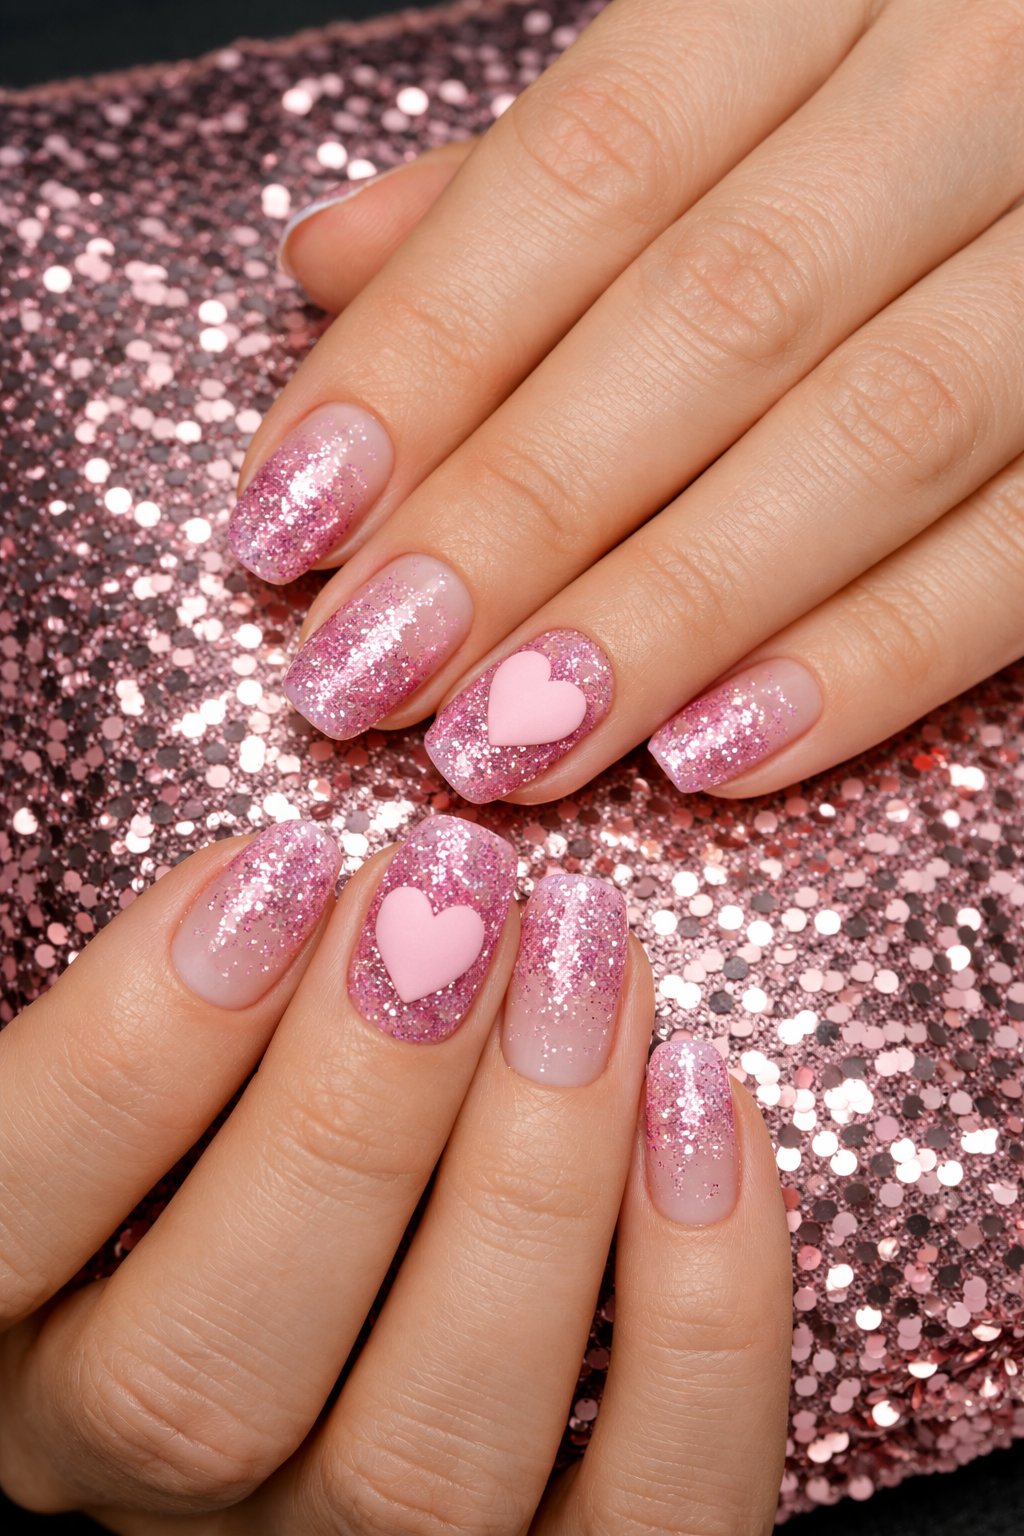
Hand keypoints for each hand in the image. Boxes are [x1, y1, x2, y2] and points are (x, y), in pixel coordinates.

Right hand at [0, 815, 790, 1533]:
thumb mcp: (171, 1085)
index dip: (141, 1040)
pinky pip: (652, 1514)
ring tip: (592, 957)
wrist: (382, 1323)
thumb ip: (195, 1016)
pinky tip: (700, 1092)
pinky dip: (702, 1307)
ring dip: (534, 1175)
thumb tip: (302, 883)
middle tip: (459, 889)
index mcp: (18, 1340)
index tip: (287, 861)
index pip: (14, 1220)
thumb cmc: (263, 1145)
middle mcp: (158, 1492)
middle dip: (356, 1104)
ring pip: (428, 1458)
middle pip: (211, 1374)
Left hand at [229, 0, 1023, 803]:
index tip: (289, 520)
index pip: (588, 167)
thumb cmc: (917, 83)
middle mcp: (976, 78)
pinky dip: (872, 660)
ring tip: (502, 743)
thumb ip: (555, 171)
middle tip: (367, 675)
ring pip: (874, 437)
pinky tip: (711, 756)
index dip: (425, 357)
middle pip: (715, 315)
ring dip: (664, 614)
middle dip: (519, 514)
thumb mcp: (742, 57)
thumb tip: (334, 263)